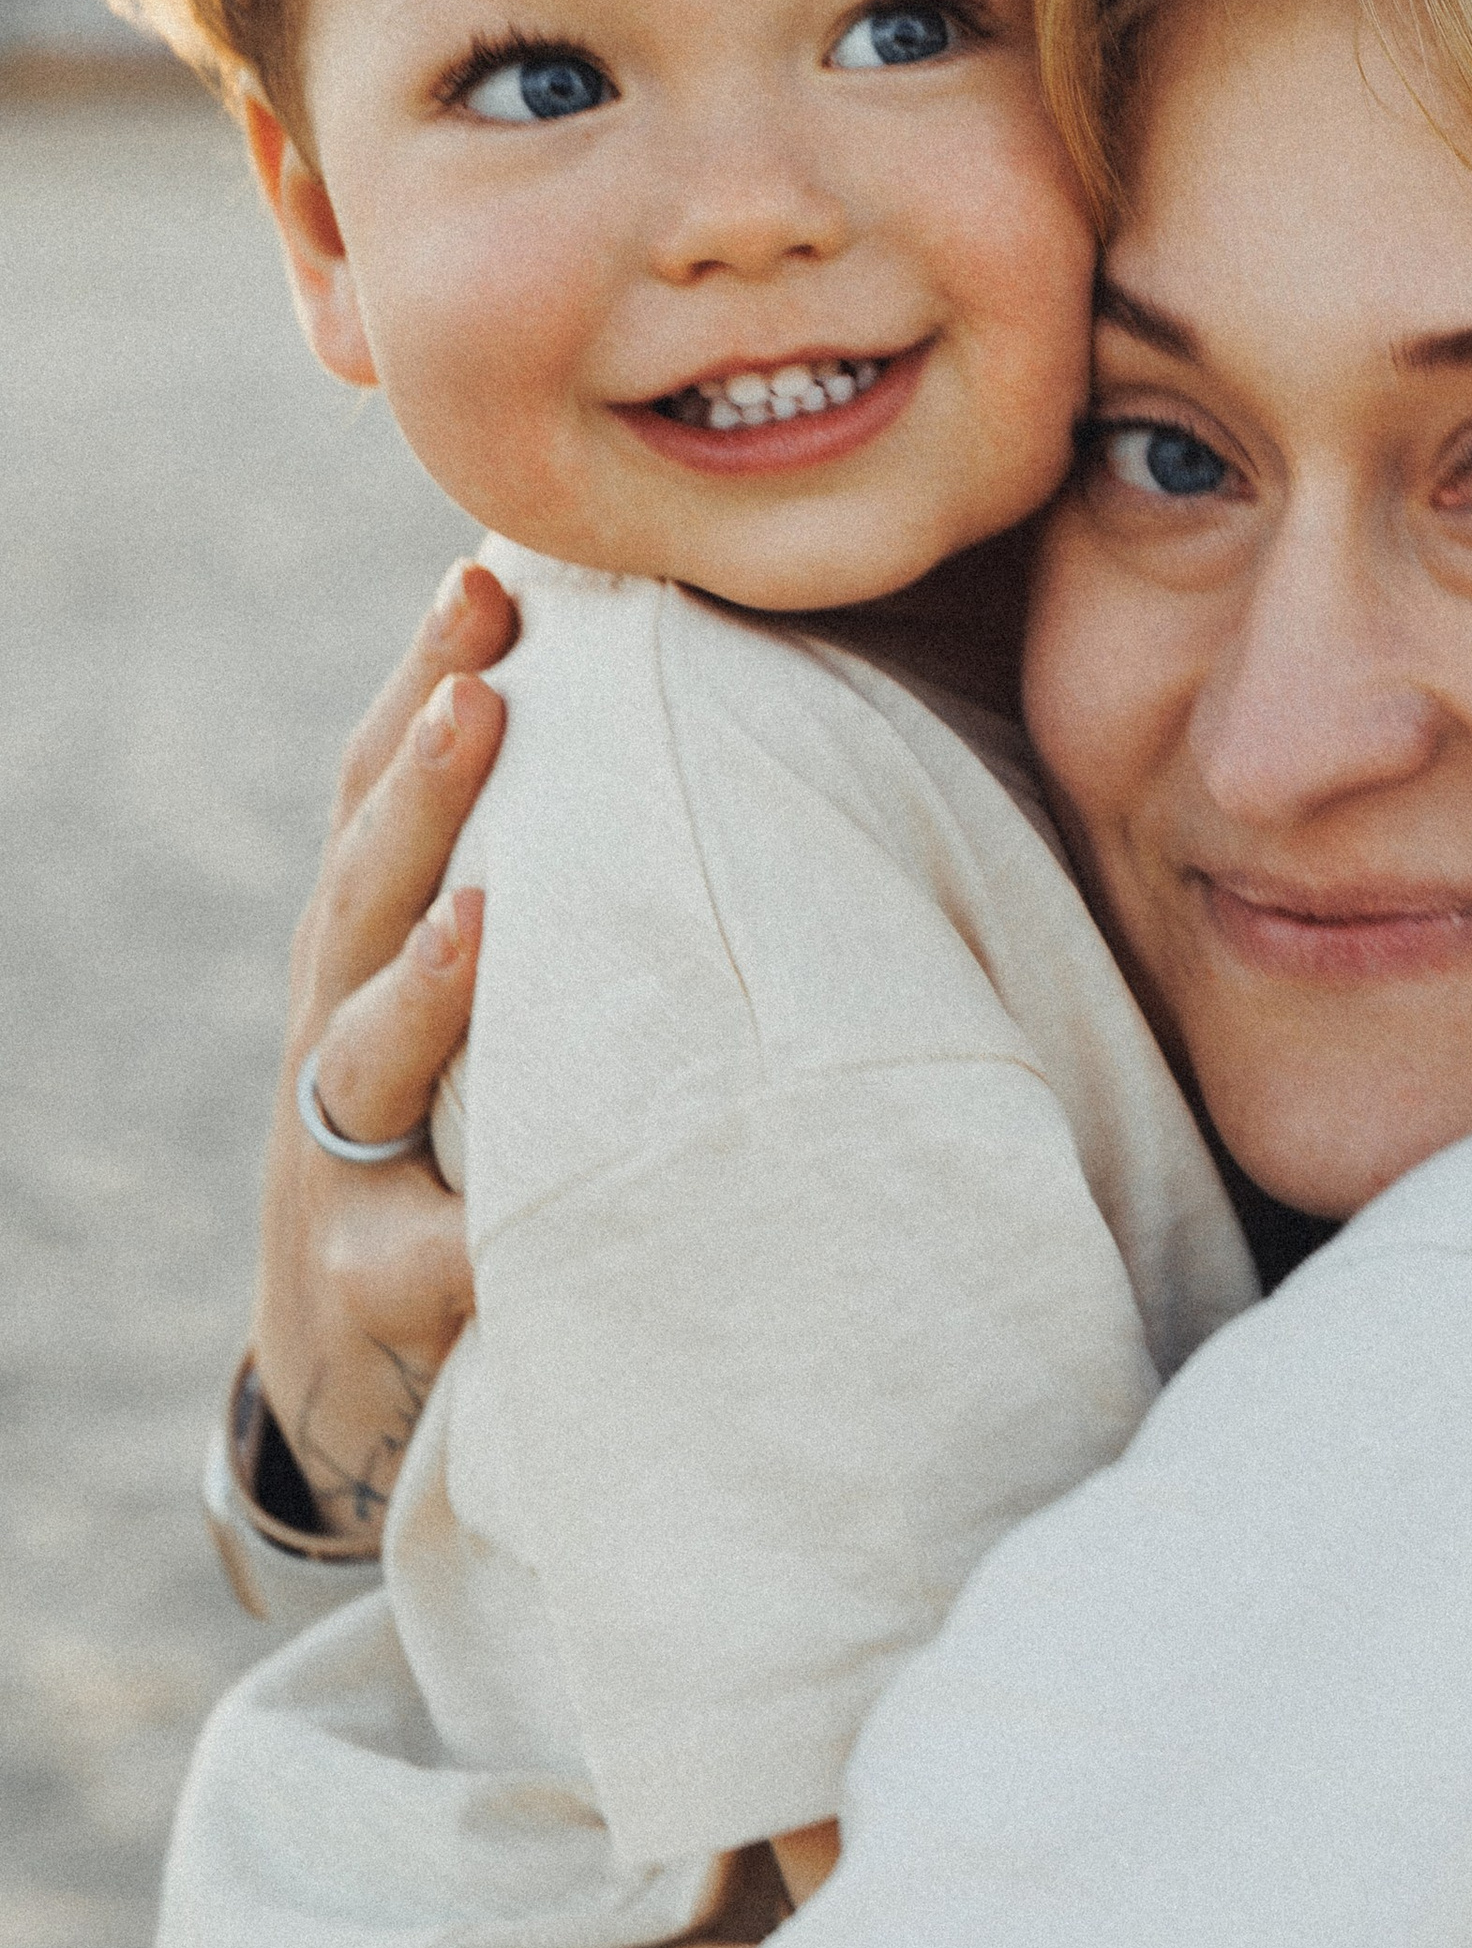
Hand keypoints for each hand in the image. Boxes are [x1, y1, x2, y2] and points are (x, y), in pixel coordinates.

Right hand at [250, 561, 516, 1534]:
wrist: (350, 1374)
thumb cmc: (455, 1148)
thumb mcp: (486, 1010)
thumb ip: (545, 885)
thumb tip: (656, 720)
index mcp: (373, 947)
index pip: (385, 791)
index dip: (428, 680)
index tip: (489, 573)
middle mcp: (339, 1032)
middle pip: (366, 886)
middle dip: (422, 780)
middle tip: (484, 674)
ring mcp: (341, 1159)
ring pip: (368, 1054)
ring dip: (424, 983)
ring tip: (481, 915)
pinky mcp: (374, 1285)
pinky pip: (429, 1253)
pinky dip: (469, 1230)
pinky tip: (505, 1205)